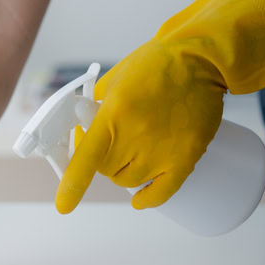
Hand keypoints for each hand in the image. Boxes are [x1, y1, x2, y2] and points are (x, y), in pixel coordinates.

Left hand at [56, 0, 264, 212]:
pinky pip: (162, 191)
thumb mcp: (113, 82)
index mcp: (114, 114)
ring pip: (130, 181)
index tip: (64, 206)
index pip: (88, 158)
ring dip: (124, 174)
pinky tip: (139, 200)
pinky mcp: (186, 157)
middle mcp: (136, 136)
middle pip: (107, 170)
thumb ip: (96, 108)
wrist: (200, 59)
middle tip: (112, 145)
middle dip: (103, 161)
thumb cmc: (152, 65)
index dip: (73, 184)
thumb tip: (82, 133)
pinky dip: (148, 199)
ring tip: (131, 156)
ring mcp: (163, 149)